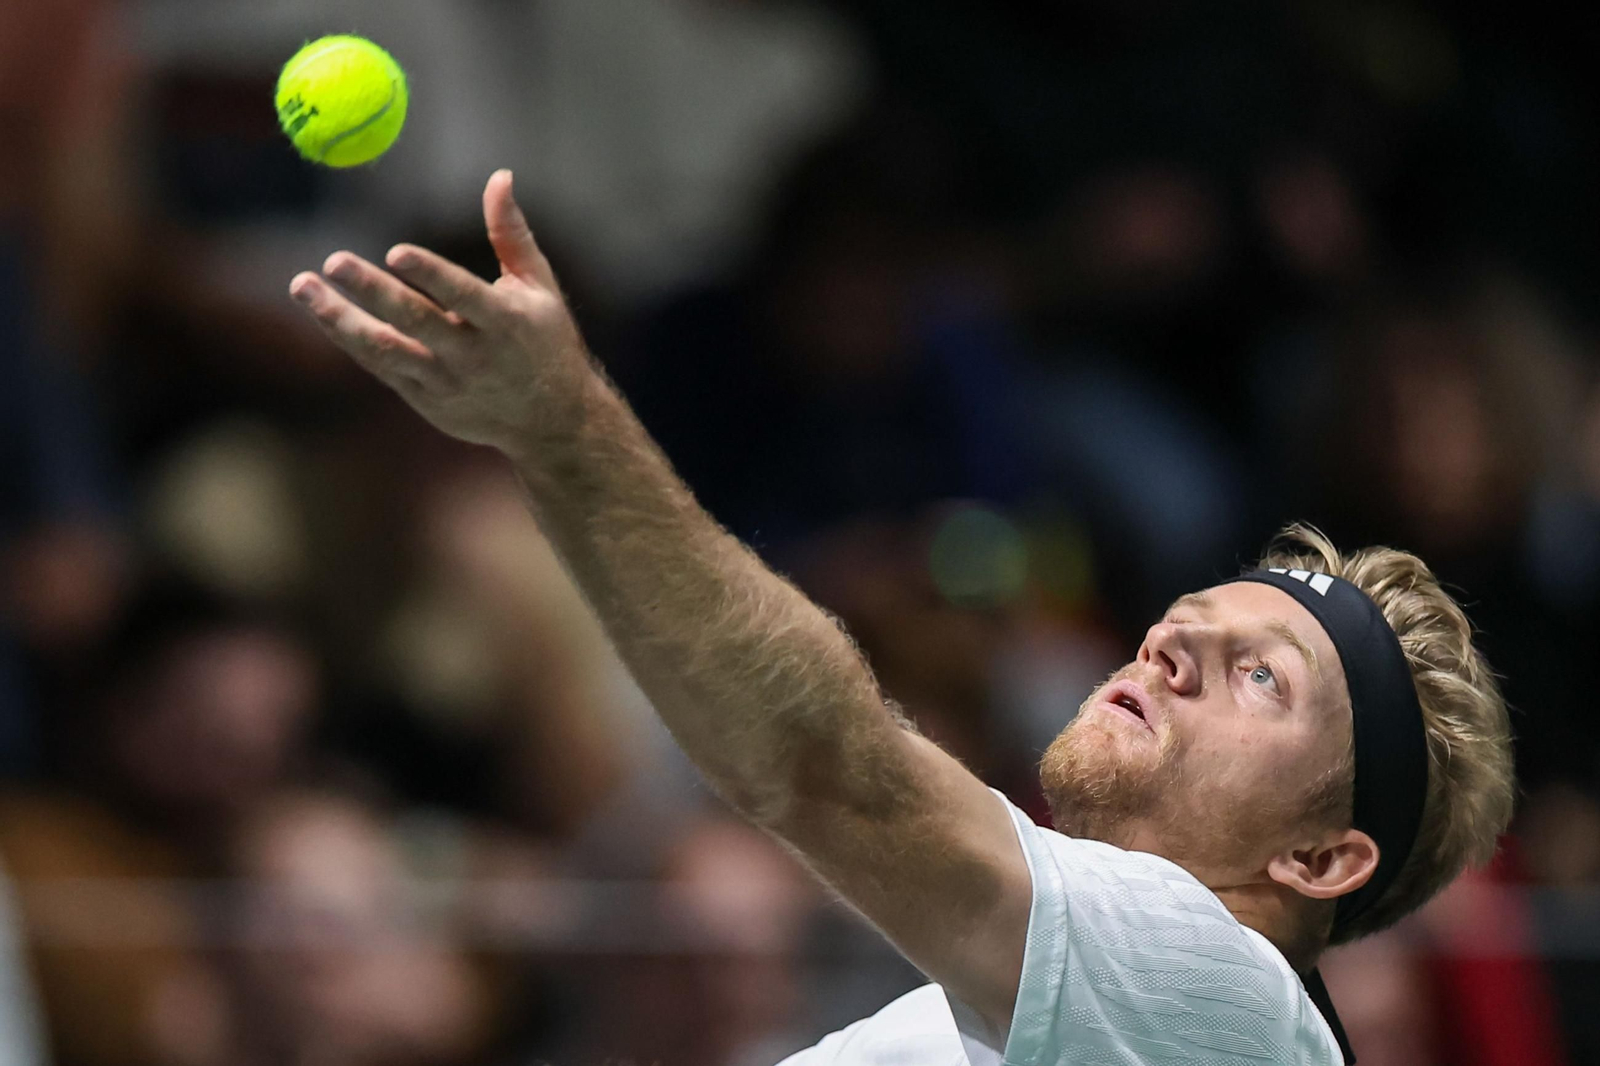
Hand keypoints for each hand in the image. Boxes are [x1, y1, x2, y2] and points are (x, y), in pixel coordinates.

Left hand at [289, 170, 587, 455]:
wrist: (550, 421)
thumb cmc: (546, 341)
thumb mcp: (540, 287)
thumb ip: (511, 234)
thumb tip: (500, 176)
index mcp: (506, 322)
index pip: (464, 296)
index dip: (431, 275)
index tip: (396, 252)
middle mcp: (474, 355)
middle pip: (416, 321)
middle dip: (372, 291)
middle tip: (333, 260)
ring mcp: (446, 381)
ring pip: (386, 349)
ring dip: (341, 319)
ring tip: (303, 287)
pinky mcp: (426, 399)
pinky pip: (381, 366)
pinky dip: (350, 340)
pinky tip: (323, 311)